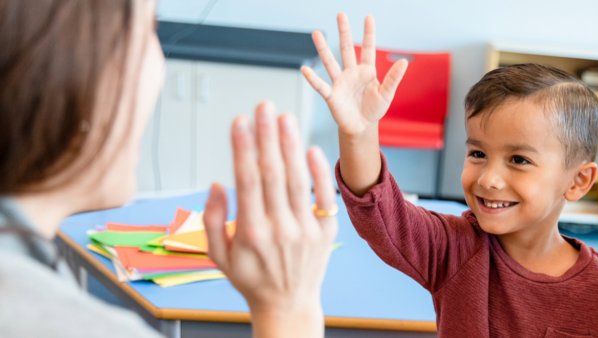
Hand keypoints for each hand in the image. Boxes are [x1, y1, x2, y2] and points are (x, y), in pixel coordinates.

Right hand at [204, 101, 338, 337]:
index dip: (243, 149)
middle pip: (273, 175)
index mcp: (251, 233)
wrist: (288, 305)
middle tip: (264, 106)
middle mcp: (280, 229)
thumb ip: (211, 219)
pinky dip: (319, 173)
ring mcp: (306, 230)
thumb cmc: (250, 278)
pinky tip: (311, 148)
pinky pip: (324, 197)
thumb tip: (217, 184)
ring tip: (285, 118)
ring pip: (299, 181)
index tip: (239, 121)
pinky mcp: (327, 231)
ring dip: (291, 147)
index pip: (247, 182)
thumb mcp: (218, 255)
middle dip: (267, 137)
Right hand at [302, 13, 407, 137]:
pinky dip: (313, 79)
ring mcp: (340, 83)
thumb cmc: (374, 109)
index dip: (369, 33)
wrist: (362, 127)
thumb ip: (393, 78)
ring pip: (330, 62)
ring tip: (317, 33)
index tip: (369, 17)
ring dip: (323, 48)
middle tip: (341, 15)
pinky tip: (306, 70)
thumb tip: (404, 62)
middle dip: (344, 32)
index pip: (368, 48)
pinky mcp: (332, 96)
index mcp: (367, 71)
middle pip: (347, 49)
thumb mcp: (387, 94)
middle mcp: (352, 73)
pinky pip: (321, 86)